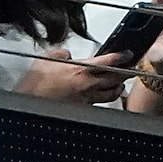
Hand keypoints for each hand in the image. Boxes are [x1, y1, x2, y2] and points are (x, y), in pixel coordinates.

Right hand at [15, 47, 131, 102]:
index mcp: (80, 69)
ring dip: (119, 87)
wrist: (31, 101)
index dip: (120, 56)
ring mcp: (87, 97)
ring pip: (112, 93)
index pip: (107, 61)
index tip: (127, 54)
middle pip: (115, 78)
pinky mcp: (83, 107)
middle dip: (125, 72)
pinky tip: (106, 95)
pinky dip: (107, 97)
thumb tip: (66, 54)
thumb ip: (60, 54)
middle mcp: (87, 84)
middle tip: (131, 68)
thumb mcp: (45, 60)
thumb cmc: (35, 84)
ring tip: (121, 84)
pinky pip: (101, 101)